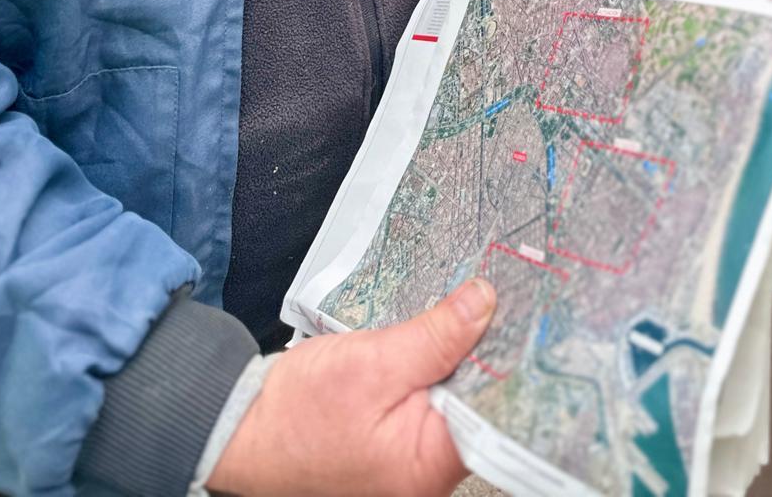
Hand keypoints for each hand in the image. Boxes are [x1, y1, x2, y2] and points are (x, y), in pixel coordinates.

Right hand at [208, 278, 495, 496]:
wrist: (241, 432)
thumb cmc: (297, 414)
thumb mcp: (373, 362)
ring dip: (464, 357)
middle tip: (505, 296)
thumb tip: (486, 304)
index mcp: (430, 467)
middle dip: (490, 352)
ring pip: (459, 400)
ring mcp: (415, 464)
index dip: (515, 359)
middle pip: (483, 404)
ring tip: (478, 307)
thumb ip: (436, 336)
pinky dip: (440, 369)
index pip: (499, 412)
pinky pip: (435, 403)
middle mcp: (430, 475)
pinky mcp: (401, 446)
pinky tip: (445, 336)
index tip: (530, 313)